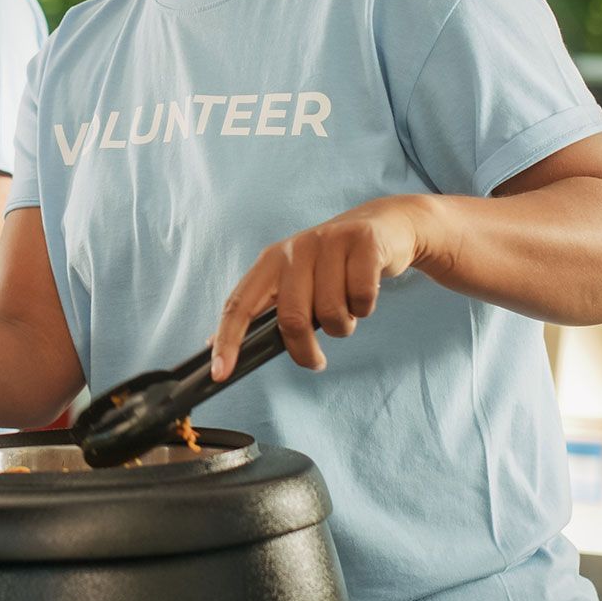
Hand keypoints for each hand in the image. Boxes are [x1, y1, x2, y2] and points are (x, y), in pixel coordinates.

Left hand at [211, 197, 432, 377]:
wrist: (384, 226)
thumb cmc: (333, 266)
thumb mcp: (296, 280)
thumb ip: (264, 309)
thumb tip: (217, 342)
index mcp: (271, 261)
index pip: (239, 304)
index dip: (227, 340)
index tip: (221, 374)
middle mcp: (295, 249)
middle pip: (291, 319)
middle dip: (304, 350)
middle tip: (315, 360)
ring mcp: (329, 242)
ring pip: (331, 313)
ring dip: (342, 326)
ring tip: (347, 311)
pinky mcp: (363, 242)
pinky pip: (362, 298)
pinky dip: (365, 308)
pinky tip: (363, 294)